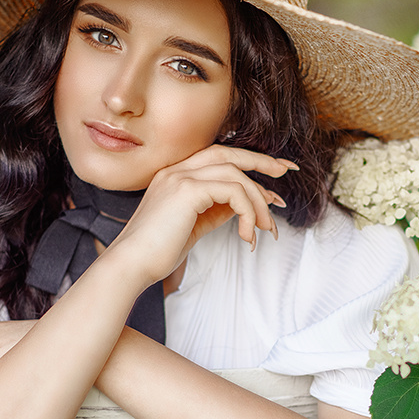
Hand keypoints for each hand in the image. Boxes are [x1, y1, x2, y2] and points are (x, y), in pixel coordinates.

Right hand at [104, 145, 294, 285]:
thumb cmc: (158, 252)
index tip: (275, 177)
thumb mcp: (194, 225)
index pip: (219, 159)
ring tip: (264, 229)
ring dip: (258, 201)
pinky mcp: (187, 191)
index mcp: (176, 175)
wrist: (131, 265)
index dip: (250, 165)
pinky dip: (248, 211)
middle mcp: (177, 170)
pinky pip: (233, 191)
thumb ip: (217, 209)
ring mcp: (180, 177)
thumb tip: (246, 204)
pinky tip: (246, 235)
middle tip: (287, 171)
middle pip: (229, 153)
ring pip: (236, 175)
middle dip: (262, 161)